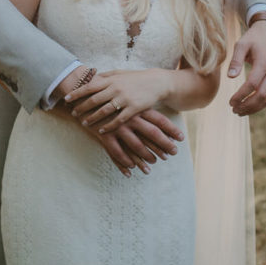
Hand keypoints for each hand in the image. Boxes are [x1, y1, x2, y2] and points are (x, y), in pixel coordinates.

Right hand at [56, 102, 181, 176]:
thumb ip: (138, 103)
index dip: (171, 129)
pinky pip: (117, 152)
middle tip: (173, 154)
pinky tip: (130, 170)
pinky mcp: (104, 135)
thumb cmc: (108, 95)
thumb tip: (155, 108)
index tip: (181, 138)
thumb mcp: (125, 95)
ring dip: (146, 157)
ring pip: (136, 145)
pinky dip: (124, 162)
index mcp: (136, 107)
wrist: (84, 94)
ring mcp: (117, 126)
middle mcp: (129, 117)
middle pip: (151, 133)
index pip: (159, 119)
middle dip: (164, 144)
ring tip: (153, 165)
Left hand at [66, 69, 168, 132]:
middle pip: (94, 100)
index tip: (67, 99)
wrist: (156, 82)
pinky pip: (118, 120)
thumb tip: (91, 78)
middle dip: (81, 107)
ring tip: (84, 123)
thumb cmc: (136, 78)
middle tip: (73, 113)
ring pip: (104, 111)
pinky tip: (101, 131)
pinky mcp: (133, 108)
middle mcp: (116, 88)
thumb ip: (105, 76)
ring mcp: (124, 99)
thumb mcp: (120, 73)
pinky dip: (108, 126)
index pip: (89, 86)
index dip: (77, 93)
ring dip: (92, 118)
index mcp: (111, 79)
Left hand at [227, 19, 265, 115]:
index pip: (252, 84)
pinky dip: (260, 104)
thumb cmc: (252, 38)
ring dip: (254, 108)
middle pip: (262, 95)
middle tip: (233, 110)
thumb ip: (236, 60)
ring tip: (239, 112)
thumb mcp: (241, 44)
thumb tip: (231, 77)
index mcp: (264, 63)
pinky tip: (248, 106)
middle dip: (247, 105)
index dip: (241, 95)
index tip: (230, 102)